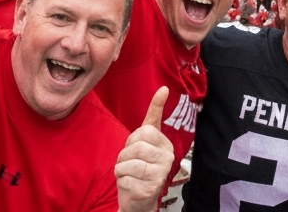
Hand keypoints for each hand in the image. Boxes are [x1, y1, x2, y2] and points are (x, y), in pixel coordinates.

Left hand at [116, 86, 173, 211]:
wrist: (138, 200)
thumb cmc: (139, 167)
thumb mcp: (145, 140)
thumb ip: (154, 115)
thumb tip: (164, 88)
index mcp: (166, 144)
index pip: (146, 130)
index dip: (132, 139)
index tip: (140, 146)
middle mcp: (167, 158)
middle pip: (136, 145)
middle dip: (124, 154)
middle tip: (129, 163)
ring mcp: (160, 174)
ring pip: (129, 162)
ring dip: (121, 168)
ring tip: (128, 174)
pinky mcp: (150, 188)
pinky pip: (125, 177)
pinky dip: (121, 181)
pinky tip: (130, 185)